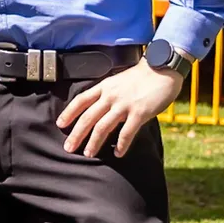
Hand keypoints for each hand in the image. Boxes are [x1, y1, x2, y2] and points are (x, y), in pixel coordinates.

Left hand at [55, 61, 182, 157]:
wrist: (163, 68)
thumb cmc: (142, 76)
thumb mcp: (118, 81)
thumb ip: (108, 94)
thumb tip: (99, 110)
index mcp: (104, 87)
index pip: (81, 100)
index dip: (69, 113)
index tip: (60, 124)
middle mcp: (111, 95)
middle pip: (88, 117)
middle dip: (76, 134)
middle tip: (68, 148)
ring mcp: (125, 104)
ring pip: (103, 126)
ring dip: (94, 142)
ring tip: (88, 153)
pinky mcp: (140, 112)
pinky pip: (127, 132)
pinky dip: (121, 145)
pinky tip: (118, 153)